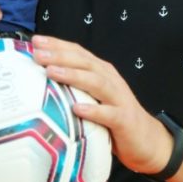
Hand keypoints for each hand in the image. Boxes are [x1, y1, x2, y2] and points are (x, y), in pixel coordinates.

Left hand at [31, 35, 174, 175]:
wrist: (147, 140)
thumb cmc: (113, 118)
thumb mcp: (93, 98)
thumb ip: (74, 88)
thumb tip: (40, 81)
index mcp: (101, 72)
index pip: (78, 53)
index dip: (58, 45)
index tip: (35, 41)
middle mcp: (110, 80)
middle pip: (84, 63)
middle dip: (60, 56)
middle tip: (38, 54)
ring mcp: (118, 99)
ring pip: (96, 82)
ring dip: (73, 76)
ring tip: (51, 72)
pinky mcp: (124, 120)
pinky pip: (108, 114)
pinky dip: (93, 110)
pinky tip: (77, 109)